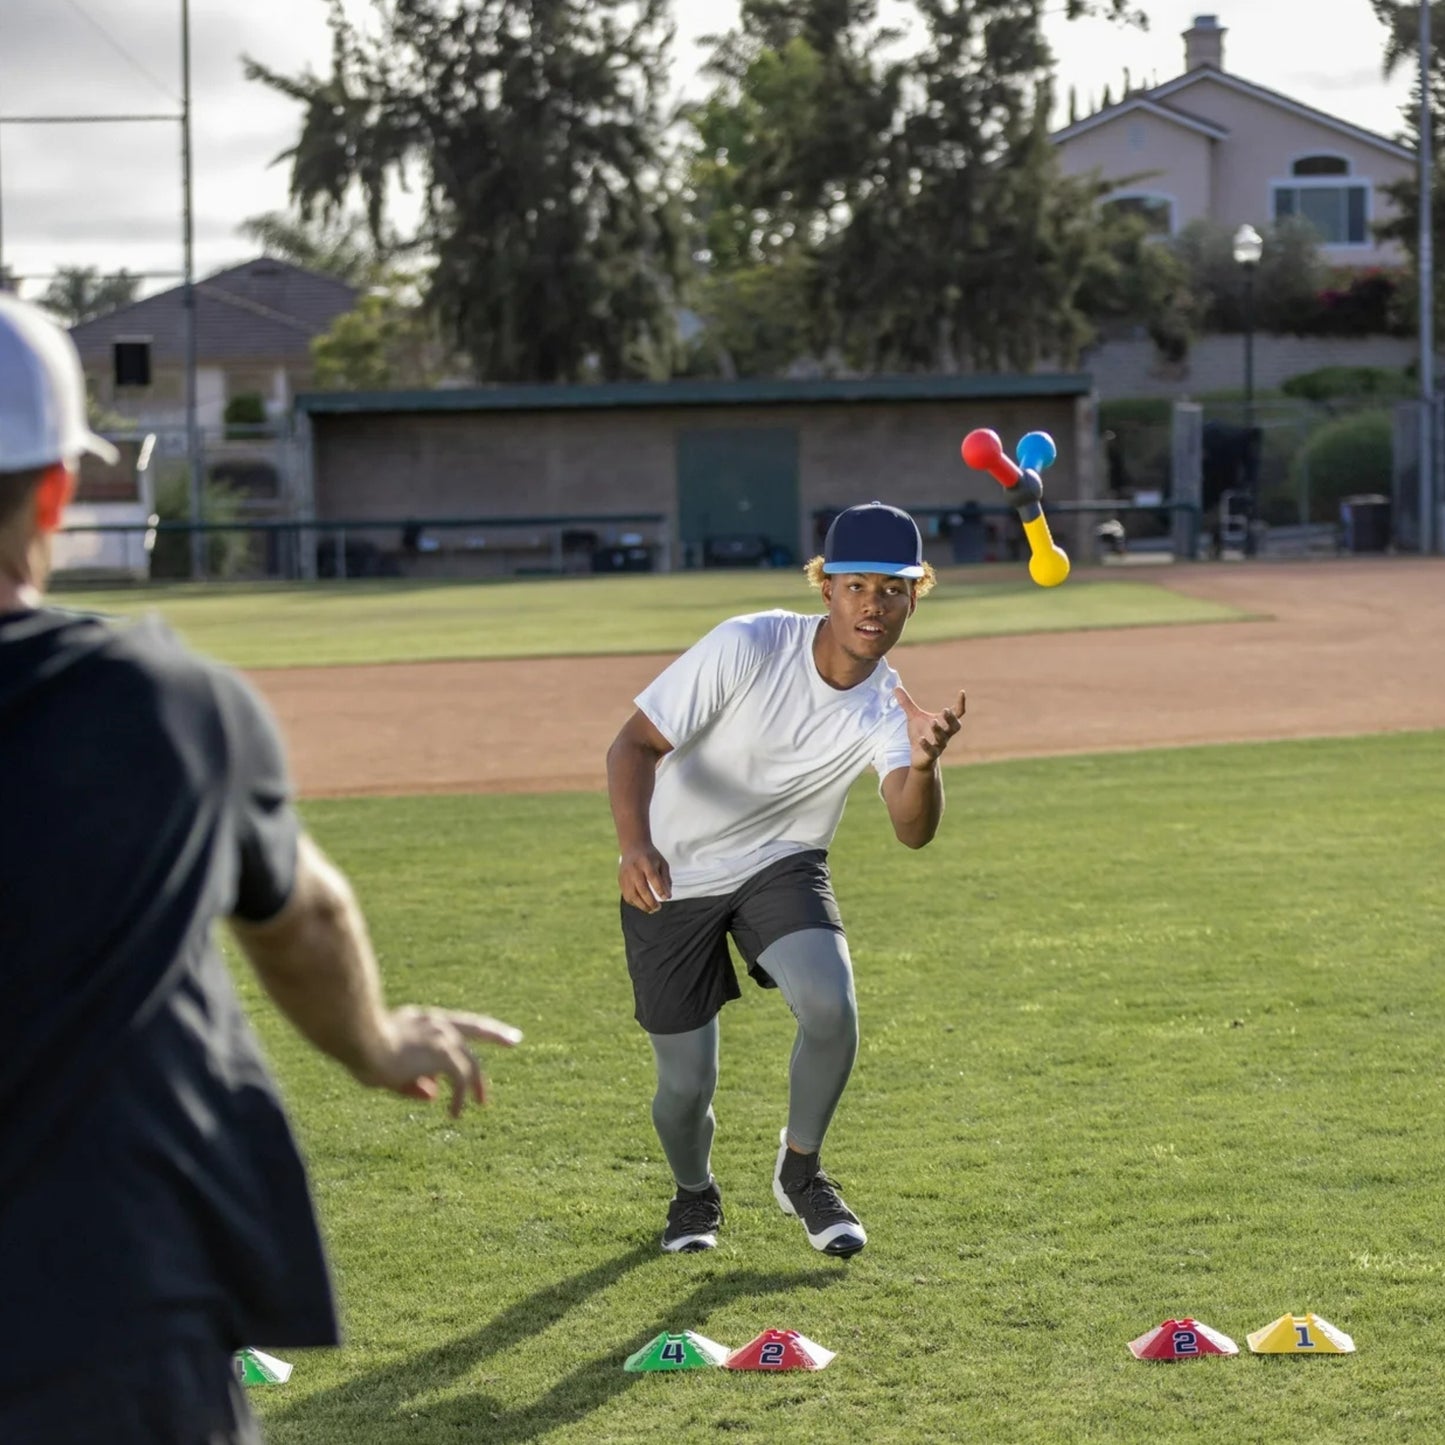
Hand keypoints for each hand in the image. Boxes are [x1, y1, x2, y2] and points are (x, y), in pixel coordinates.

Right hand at [358, 1006, 522, 1116]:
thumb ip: (410, 1081)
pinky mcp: (443, 1053)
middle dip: (497, 1034)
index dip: (466, 1026)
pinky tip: (455, 1114)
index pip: (453, 1021)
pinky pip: (461, 1080)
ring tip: (481, 1104)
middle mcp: (436, 1023)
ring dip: (476, 1085)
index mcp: (420, 1020)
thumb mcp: (386, 1068)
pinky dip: (460, 1098)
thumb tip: (433, 1095)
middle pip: (475, 1027)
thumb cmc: (360, 1049)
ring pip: (470, 1062)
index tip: (483, 1028)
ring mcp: (442, 1036)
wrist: (359, 1037)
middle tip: (515, 1039)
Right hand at [619, 845, 671, 913]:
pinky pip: (627, 896)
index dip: (659, 889)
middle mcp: (634, 869)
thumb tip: (667, 896)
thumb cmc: (651, 857)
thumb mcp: (662, 863)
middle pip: (642, 889)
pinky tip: (642, 904)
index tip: (666, 898)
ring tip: (651, 910)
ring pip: (632, 895)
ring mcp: (625, 875)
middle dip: (651, 901)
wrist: (633, 847)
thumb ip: (666, 879)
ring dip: (642, 905)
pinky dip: (635, 903)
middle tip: (658, 908)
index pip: (653, 877)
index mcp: (645, 862)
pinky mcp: (620, 880)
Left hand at [894, 685, 964, 770]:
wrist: (919, 757)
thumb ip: (907, 703)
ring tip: (933, 722)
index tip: (962, 691)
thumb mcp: (913, 717)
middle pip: (955, 726)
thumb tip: (896, 687)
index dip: (961, 703)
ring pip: (943, 738)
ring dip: (939, 730)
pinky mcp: (931, 755)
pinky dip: (927, 745)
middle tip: (946, 710)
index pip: (957, 713)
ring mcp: (939, 745)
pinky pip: (932, 751)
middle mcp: (945, 734)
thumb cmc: (920, 734)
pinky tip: (921, 739)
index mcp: (944, 723)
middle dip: (951, 719)